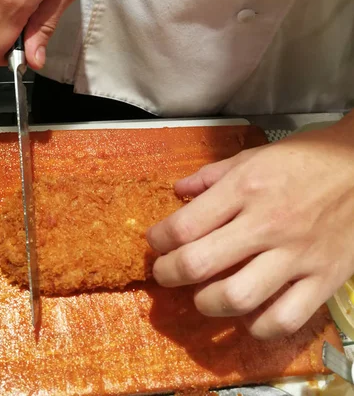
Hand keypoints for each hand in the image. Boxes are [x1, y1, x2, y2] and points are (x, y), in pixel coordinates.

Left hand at [147, 117, 353, 339]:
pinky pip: (284, 319)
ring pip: (237, 298)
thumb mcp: (254, 155)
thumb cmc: (306, 158)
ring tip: (201, 295)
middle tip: (164, 273)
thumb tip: (178, 191)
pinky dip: (258, 325)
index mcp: (246, 188)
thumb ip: (212, 175)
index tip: (157, 242)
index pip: (186, 225)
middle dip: (168, 274)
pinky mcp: (323, 279)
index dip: (160, 239)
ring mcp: (296, 255)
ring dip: (206, 303)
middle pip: (200, 264)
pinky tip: (247, 314)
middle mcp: (267, 223)